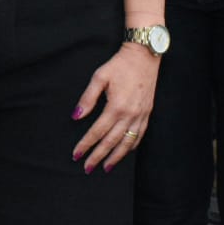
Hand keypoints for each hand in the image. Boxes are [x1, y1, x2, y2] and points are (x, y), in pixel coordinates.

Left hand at [70, 43, 158, 173]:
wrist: (144, 56)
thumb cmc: (120, 65)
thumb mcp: (99, 77)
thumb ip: (87, 98)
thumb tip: (76, 116)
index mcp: (116, 106)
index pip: (97, 132)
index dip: (85, 144)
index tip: (76, 154)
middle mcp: (129, 114)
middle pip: (111, 141)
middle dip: (98, 156)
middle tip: (87, 168)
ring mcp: (140, 115)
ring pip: (127, 143)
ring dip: (116, 157)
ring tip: (106, 168)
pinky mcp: (147, 113)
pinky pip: (140, 135)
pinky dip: (131, 146)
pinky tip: (124, 152)